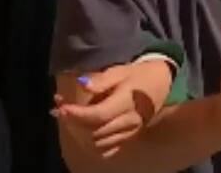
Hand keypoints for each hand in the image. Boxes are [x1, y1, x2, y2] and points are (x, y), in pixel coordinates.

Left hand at [54, 60, 172, 157]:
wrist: (162, 83)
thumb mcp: (120, 70)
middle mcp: (129, 122)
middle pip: (95, 132)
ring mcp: (130, 133)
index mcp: (126, 102)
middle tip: (58, 108)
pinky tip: (81, 130)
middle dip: (73, 123)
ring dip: (79, 133)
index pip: (98, 116)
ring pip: (99, 143)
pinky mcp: (129, 138)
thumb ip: (101, 79)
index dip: (77, 114)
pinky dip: (90, 144)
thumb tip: (81, 83)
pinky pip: (107, 149)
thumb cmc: (138, 74)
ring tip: (67, 117)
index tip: (61, 106)